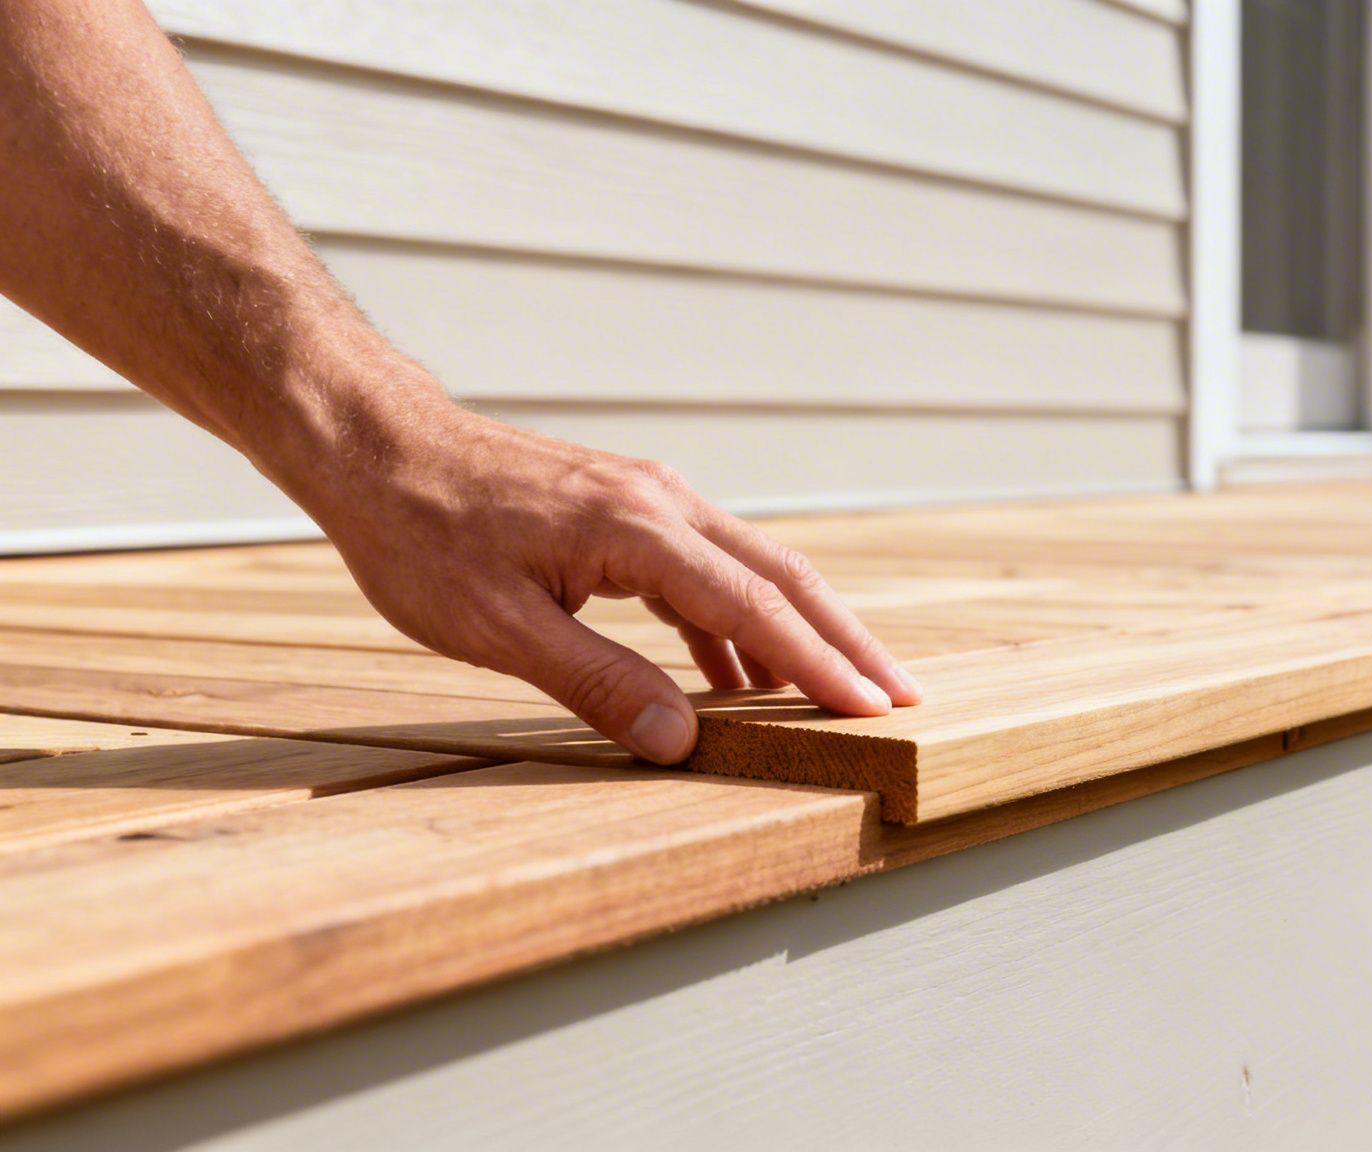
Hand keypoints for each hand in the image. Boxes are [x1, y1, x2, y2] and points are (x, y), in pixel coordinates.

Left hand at [287, 398, 920, 763]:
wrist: (375, 442)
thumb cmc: (420, 532)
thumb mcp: (494, 626)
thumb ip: (595, 683)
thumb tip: (681, 740)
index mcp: (638, 531)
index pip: (755, 609)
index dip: (819, 666)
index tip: (874, 711)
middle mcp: (663, 503)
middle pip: (784, 576)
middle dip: (847, 642)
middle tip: (904, 698)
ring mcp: (650, 499)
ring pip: (754, 569)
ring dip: (803, 631)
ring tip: (844, 692)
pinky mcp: (629, 508)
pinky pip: (710, 569)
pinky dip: (741, 621)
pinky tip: (740, 676)